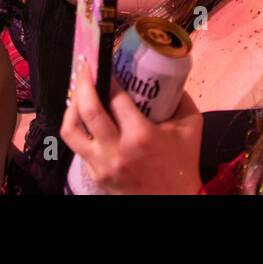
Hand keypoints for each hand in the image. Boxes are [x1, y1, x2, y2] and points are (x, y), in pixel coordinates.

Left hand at [59, 65, 203, 194]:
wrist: (175, 202)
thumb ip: (181, 98)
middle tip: (84, 66)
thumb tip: (169, 76)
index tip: (105, 61)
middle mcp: (117, 150)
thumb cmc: (183, 164)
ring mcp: (102, 164)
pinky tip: (82, 117)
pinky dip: (77, 128)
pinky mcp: (95, 175)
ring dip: (70, 106)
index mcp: (141, 135)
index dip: (107, 75)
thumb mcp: (191, 127)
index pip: (115, 97)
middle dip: (83, 82)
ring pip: (71, 130)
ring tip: (76, 92)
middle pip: (88, 109)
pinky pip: (77, 147)